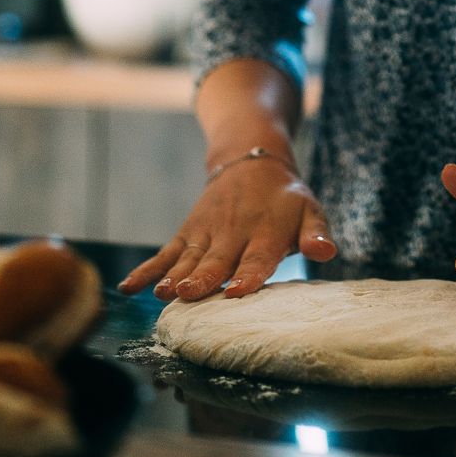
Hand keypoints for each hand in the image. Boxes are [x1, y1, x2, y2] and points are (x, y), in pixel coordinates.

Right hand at [117, 150, 334, 301]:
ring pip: (188, 258)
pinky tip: (128, 288)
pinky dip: (147, 270)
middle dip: (203, 278)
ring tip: (161, 293)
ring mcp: (206, 234)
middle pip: (217, 260)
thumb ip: (316, 233)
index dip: (249, 275)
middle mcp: (233, 233)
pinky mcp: (187, 234)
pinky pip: (165, 253)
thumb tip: (326, 252)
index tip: (238, 291)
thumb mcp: (310, 210)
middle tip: (188, 294)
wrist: (252, 162)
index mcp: (266, 232)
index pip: (258, 257)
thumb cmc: (286, 200)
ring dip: (173, 275)